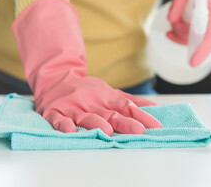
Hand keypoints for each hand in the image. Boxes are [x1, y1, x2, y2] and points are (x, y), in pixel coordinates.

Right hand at [38, 76, 160, 135]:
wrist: (56, 79)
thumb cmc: (88, 91)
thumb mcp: (110, 93)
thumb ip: (131, 102)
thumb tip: (156, 109)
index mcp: (106, 98)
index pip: (126, 107)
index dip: (141, 116)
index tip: (156, 126)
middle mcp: (91, 102)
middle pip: (109, 114)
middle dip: (124, 123)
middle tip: (138, 130)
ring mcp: (72, 107)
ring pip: (85, 116)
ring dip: (96, 123)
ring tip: (107, 131)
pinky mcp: (54, 111)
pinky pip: (58, 119)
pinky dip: (63, 124)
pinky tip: (70, 130)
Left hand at [168, 0, 210, 66]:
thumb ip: (179, 2)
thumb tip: (170, 20)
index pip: (210, 37)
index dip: (201, 51)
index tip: (192, 62)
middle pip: (203, 41)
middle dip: (187, 42)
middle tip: (172, 36)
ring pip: (202, 39)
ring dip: (186, 36)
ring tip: (172, 30)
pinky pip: (204, 36)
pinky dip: (190, 35)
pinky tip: (177, 30)